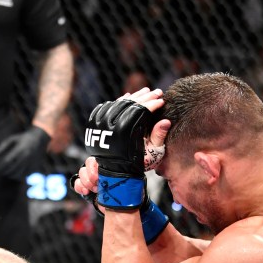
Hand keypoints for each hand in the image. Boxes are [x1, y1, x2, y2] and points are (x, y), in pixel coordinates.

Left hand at [0, 126, 50, 179]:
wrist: (40, 138)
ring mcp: (31, 162)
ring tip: (8, 175)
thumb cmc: (23, 139)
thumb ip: (3, 145)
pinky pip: (27, 175)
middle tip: (1, 172)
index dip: (1, 166)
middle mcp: (26, 156)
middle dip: (6, 172)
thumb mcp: (13, 138)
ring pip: (20, 173)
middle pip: (13, 169)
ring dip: (12, 176)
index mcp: (20, 149)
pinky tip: (16, 176)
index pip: (8, 161)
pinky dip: (20, 177)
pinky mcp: (35, 165)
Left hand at [82, 87, 168, 209]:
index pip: (141, 111)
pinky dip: (119, 101)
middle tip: (157, 92)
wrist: (116, 171)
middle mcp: (113, 127)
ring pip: (119, 103)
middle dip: (146, 97)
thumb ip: (158, 136)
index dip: (152, 104)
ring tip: (145, 91)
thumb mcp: (152, 152)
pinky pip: (107, 107)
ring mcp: (103, 124)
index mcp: (128, 133)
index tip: (161, 100)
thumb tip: (166, 121)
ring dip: (133, 96)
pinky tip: (128, 96)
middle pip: (130, 105)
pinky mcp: (96, 124)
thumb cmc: (138, 162)